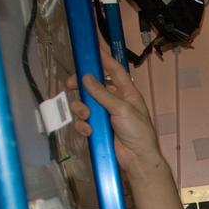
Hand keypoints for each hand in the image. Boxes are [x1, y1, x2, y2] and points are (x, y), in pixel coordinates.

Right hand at [66, 53, 164, 177]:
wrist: (137, 159)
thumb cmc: (137, 132)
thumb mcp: (122, 109)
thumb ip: (102, 93)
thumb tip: (86, 77)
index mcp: (127, 93)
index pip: (115, 71)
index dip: (104, 59)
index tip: (91, 50)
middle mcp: (115, 101)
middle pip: (93, 86)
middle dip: (81, 86)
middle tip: (70, 85)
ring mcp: (106, 115)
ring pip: (85, 104)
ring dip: (81, 109)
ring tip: (87, 116)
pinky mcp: (98, 129)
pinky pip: (83, 122)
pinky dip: (83, 125)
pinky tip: (89, 131)